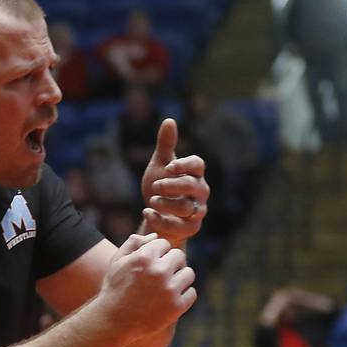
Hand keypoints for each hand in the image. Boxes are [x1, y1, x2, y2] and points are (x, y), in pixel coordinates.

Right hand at [98, 232, 195, 340]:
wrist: (113, 321)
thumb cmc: (115, 288)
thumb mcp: (117, 262)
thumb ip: (133, 243)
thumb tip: (156, 236)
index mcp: (144, 257)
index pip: (164, 244)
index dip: (158, 254)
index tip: (150, 265)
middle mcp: (158, 271)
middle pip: (179, 256)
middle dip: (171, 264)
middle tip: (160, 276)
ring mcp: (169, 290)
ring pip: (189, 274)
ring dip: (180, 278)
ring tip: (167, 287)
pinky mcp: (176, 307)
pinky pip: (191, 293)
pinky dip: (183, 296)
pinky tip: (170, 300)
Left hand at [141, 118, 209, 247]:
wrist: (156, 216)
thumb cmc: (161, 188)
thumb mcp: (160, 165)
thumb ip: (166, 146)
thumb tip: (169, 120)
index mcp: (194, 173)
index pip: (197, 164)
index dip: (185, 164)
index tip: (169, 167)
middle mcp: (200, 191)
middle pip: (192, 186)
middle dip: (172, 185)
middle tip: (154, 185)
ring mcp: (197, 210)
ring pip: (186, 207)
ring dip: (167, 204)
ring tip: (151, 200)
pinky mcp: (191, 227)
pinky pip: (180, 225)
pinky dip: (161, 220)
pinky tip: (146, 212)